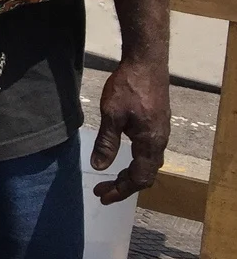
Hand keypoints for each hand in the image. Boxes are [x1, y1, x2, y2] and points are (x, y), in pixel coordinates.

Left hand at [90, 58, 169, 203]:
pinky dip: (135, 162)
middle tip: (101, 191)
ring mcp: (161, 132)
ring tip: (111, 179)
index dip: (120, 190)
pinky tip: (123, 157)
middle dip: (124, 186)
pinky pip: (149, 152)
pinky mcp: (158, 124)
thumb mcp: (112, 115)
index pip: (138, 178)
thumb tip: (99, 166)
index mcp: (150, 143)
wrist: (147, 62)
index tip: (102, 196)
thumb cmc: (128, 87)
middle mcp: (160, 141)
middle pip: (145, 175)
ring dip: (129, 174)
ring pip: (148, 164)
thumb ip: (107, 142)